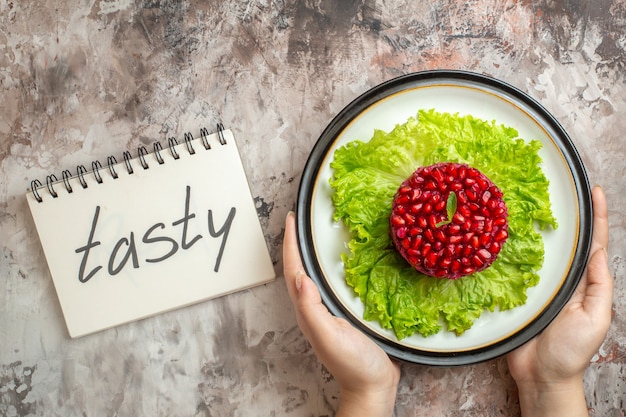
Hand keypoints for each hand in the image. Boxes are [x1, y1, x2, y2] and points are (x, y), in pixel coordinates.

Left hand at [283, 211, 400, 416]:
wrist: (372, 386)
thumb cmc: (353, 364)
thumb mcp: (330, 337)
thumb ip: (312, 309)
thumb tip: (299, 277)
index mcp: (307, 310)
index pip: (294, 270)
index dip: (290, 243)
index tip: (291, 219)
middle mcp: (313, 308)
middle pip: (298, 269)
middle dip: (295, 243)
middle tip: (299, 220)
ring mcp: (326, 312)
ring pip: (312, 275)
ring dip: (308, 253)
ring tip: (312, 234)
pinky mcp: (341, 314)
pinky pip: (328, 284)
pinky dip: (327, 267)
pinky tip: (338, 262)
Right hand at [506, 186, 613, 416]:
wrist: (542, 375)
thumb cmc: (571, 351)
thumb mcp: (596, 318)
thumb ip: (599, 286)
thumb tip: (599, 252)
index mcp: (585, 282)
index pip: (594, 244)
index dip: (596, 217)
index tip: (595, 190)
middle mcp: (563, 278)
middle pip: (565, 240)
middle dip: (565, 213)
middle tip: (558, 186)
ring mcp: (539, 284)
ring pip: (538, 249)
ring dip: (534, 227)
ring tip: (526, 201)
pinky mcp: (517, 292)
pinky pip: (513, 266)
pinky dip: (509, 249)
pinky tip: (501, 234)